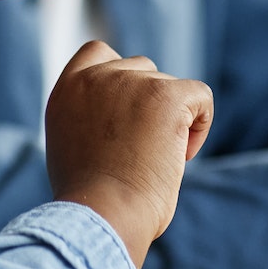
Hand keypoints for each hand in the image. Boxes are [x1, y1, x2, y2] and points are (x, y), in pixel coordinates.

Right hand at [45, 41, 212, 268]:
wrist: (104, 216)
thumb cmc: (92, 201)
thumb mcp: (73, 148)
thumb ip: (90, 118)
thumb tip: (125, 116)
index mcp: (67, 90)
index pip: (98, 53)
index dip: (120, 77)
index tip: (128, 114)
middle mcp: (96, 78)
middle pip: (141, 69)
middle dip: (149, 103)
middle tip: (142, 150)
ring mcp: (131, 82)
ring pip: (170, 85)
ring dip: (172, 118)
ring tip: (157, 161)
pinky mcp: (166, 95)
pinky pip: (200, 97)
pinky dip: (199, 126)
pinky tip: (181, 155)